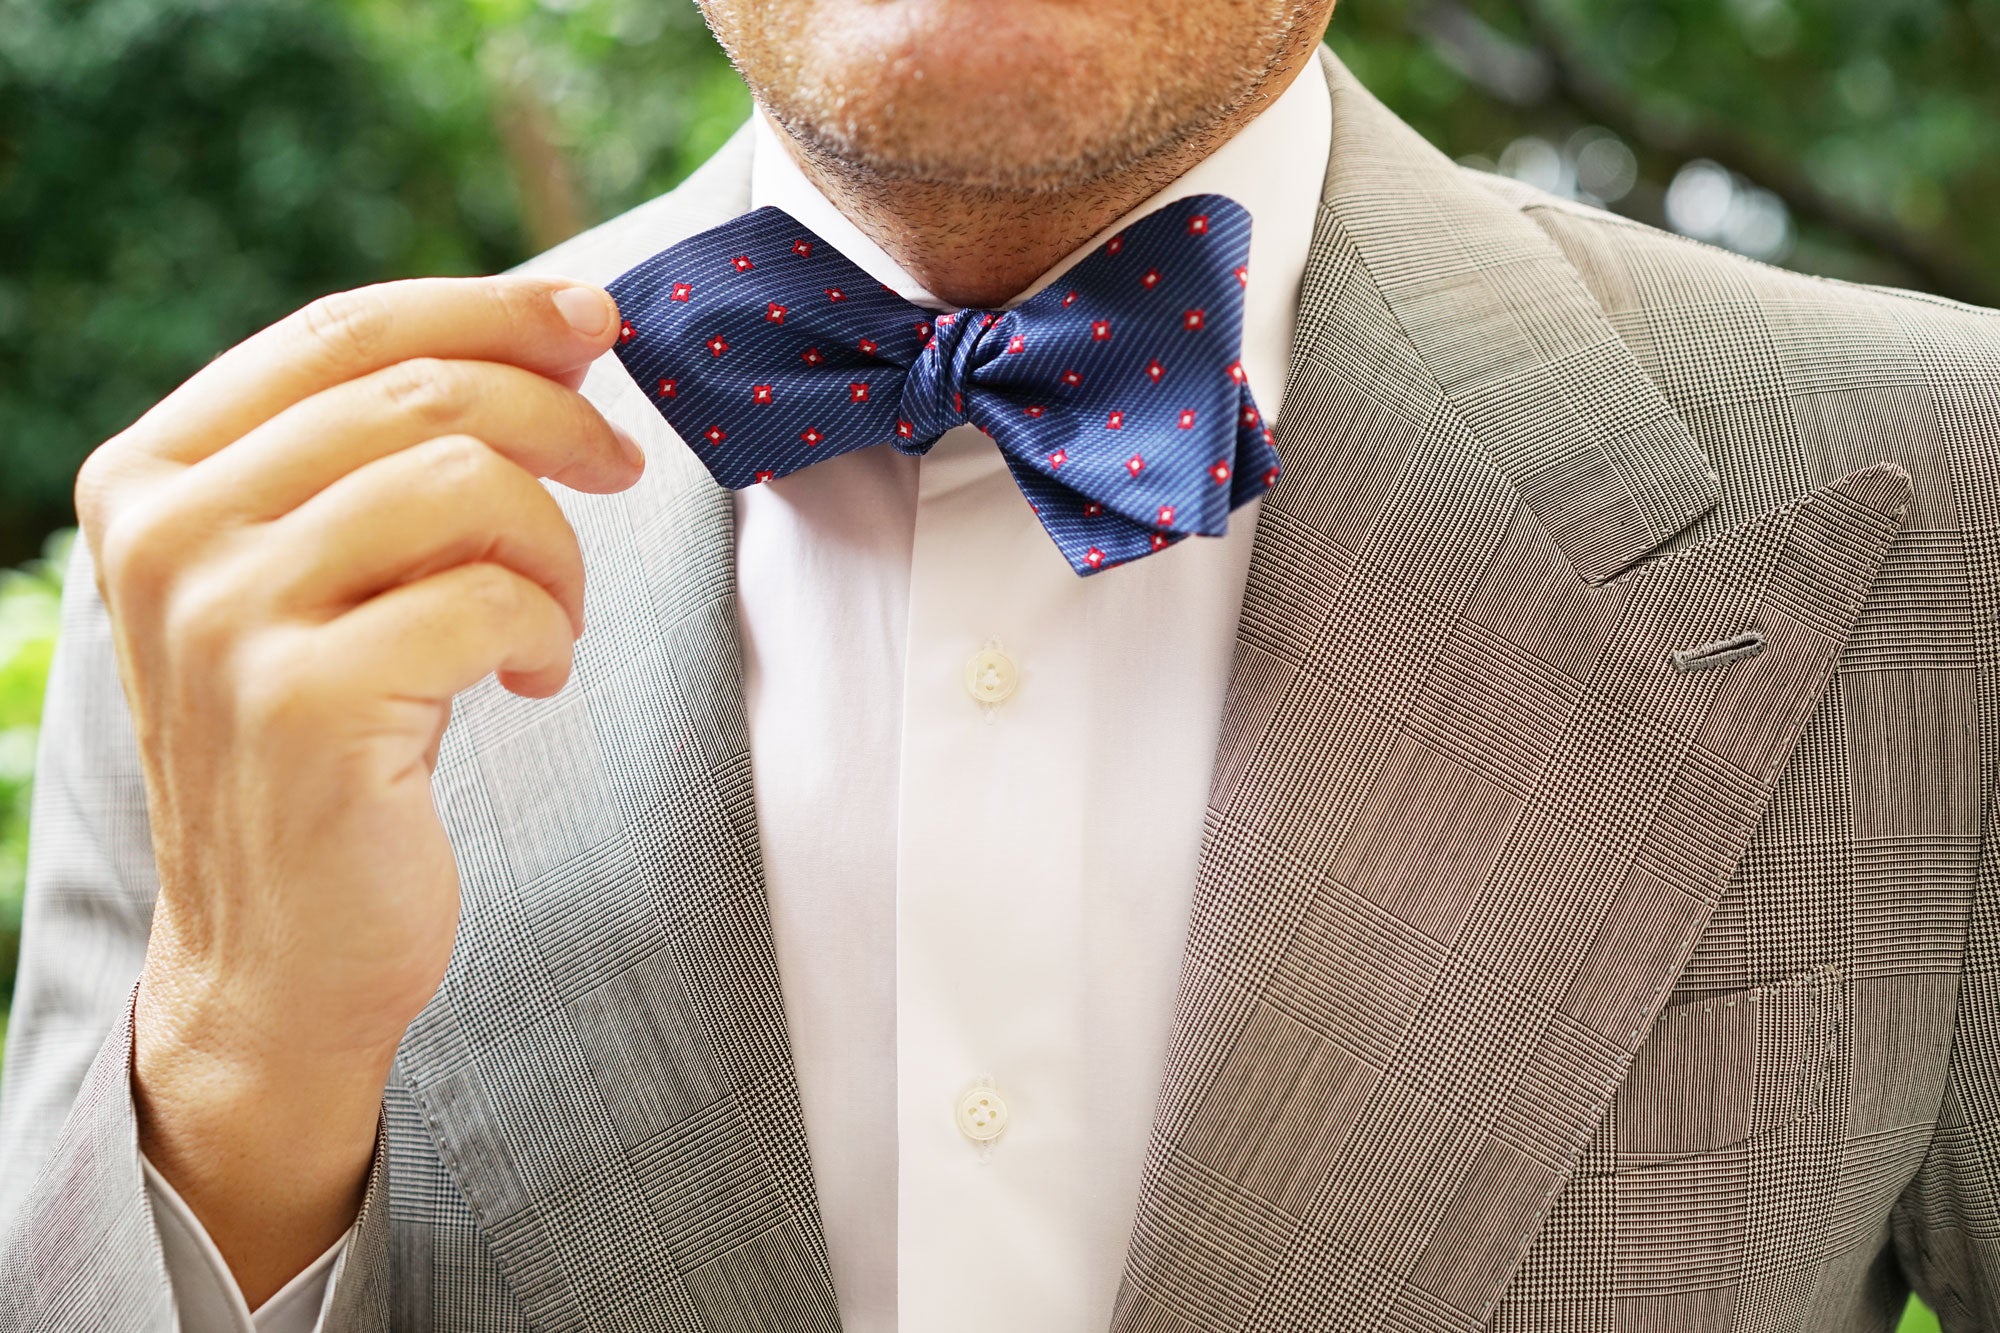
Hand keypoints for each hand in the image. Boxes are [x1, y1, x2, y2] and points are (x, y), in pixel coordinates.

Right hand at [74, 277, 641, 1303]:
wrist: (279, 957)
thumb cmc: (332, 745)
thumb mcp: (328, 577)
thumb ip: (392, 456)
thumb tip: (561, 331)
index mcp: (155, 473)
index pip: (342, 330)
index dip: (490, 308)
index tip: (599, 323)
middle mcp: (166, 532)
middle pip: (417, 391)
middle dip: (556, 416)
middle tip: (622, 470)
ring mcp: (223, 619)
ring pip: (463, 482)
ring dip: (556, 543)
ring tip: (558, 613)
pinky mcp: (305, 705)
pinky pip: (489, 597)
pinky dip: (548, 625)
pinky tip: (535, 678)